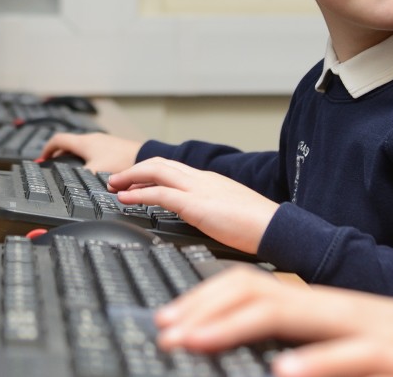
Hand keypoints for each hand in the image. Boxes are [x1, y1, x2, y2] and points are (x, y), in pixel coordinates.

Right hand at [36, 132, 140, 172]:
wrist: (146, 158)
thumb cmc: (122, 163)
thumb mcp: (95, 174)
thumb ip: (80, 179)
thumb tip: (70, 187)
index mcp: (84, 143)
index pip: (58, 140)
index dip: (47, 149)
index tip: (42, 158)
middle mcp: (93, 139)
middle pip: (69, 144)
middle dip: (60, 155)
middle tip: (54, 166)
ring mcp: (104, 142)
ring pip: (83, 148)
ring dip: (74, 157)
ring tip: (72, 171)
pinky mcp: (114, 148)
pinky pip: (94, 151)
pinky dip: (87, 159)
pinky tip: (93, 172)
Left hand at [105, 158, 279, 254]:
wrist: (278, 228)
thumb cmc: (261, 226)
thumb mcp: (232, 212)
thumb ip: (215, 210)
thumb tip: (205, 219)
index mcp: (212, 181)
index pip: (174, 169)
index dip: (150, 172)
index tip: (135, 181)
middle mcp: (203, 179)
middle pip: (161, 163)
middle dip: (135, 170)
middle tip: (115, 180)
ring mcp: (200, 189)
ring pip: (156, 171)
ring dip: (131, 177)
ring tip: (114, 186)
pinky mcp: (197, 204)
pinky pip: (160, 193)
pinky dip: (138, 193)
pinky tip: (125, 199)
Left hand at [154, 267, 392, 375]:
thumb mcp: (334, 350)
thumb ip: (295, 347)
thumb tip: (252, 360)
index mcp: (316, 305)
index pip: (250, 285)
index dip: (204, 301)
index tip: (167, 324)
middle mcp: (331, 305)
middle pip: (255, 286)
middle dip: (203, 307)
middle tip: (165, 331)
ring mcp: (360, 323)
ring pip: (290, 308)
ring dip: (235, 324)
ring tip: (195, 342)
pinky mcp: (392, 347)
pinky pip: (350, 351)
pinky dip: (314, 362)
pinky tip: (282, 373)